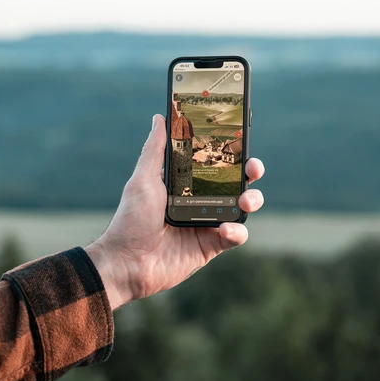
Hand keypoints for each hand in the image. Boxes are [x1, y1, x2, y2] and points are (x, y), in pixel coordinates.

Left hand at [86, 114, 264, 309]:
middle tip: (252, 169)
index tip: (242, 139)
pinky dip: (237, 231)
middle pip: (237, 181)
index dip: (232, 150)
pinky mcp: (212, 246)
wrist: (126, 263)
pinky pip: (236, 236)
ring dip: (252, 200)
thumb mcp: (142, 180)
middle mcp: (201, 200)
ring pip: (243, 207)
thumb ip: (154, 150)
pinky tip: (225, 229)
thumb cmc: (130, 219)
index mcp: (187, 182)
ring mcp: (208, 222)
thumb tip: (160, 117)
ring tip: (245, 202)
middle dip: (251, 171)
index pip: (216, 161)